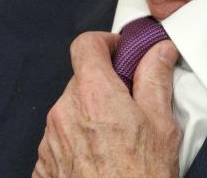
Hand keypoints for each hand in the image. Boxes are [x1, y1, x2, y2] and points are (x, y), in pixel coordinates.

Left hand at [32, 31, 180, 177]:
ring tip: (117, 142)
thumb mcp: (162, 126)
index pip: (86, 44)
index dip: (105, 43)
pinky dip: (77, 143)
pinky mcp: (44, 164)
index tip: (119, 51)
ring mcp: (51, 139)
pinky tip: (100, 160)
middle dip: (103, 86)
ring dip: (89, 117)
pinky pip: (59, 140)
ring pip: (69, 111)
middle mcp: (65, 111)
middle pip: (80, 80)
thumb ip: (156, 80)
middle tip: (129, 105)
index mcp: (95, 94)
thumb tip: (158, 53)